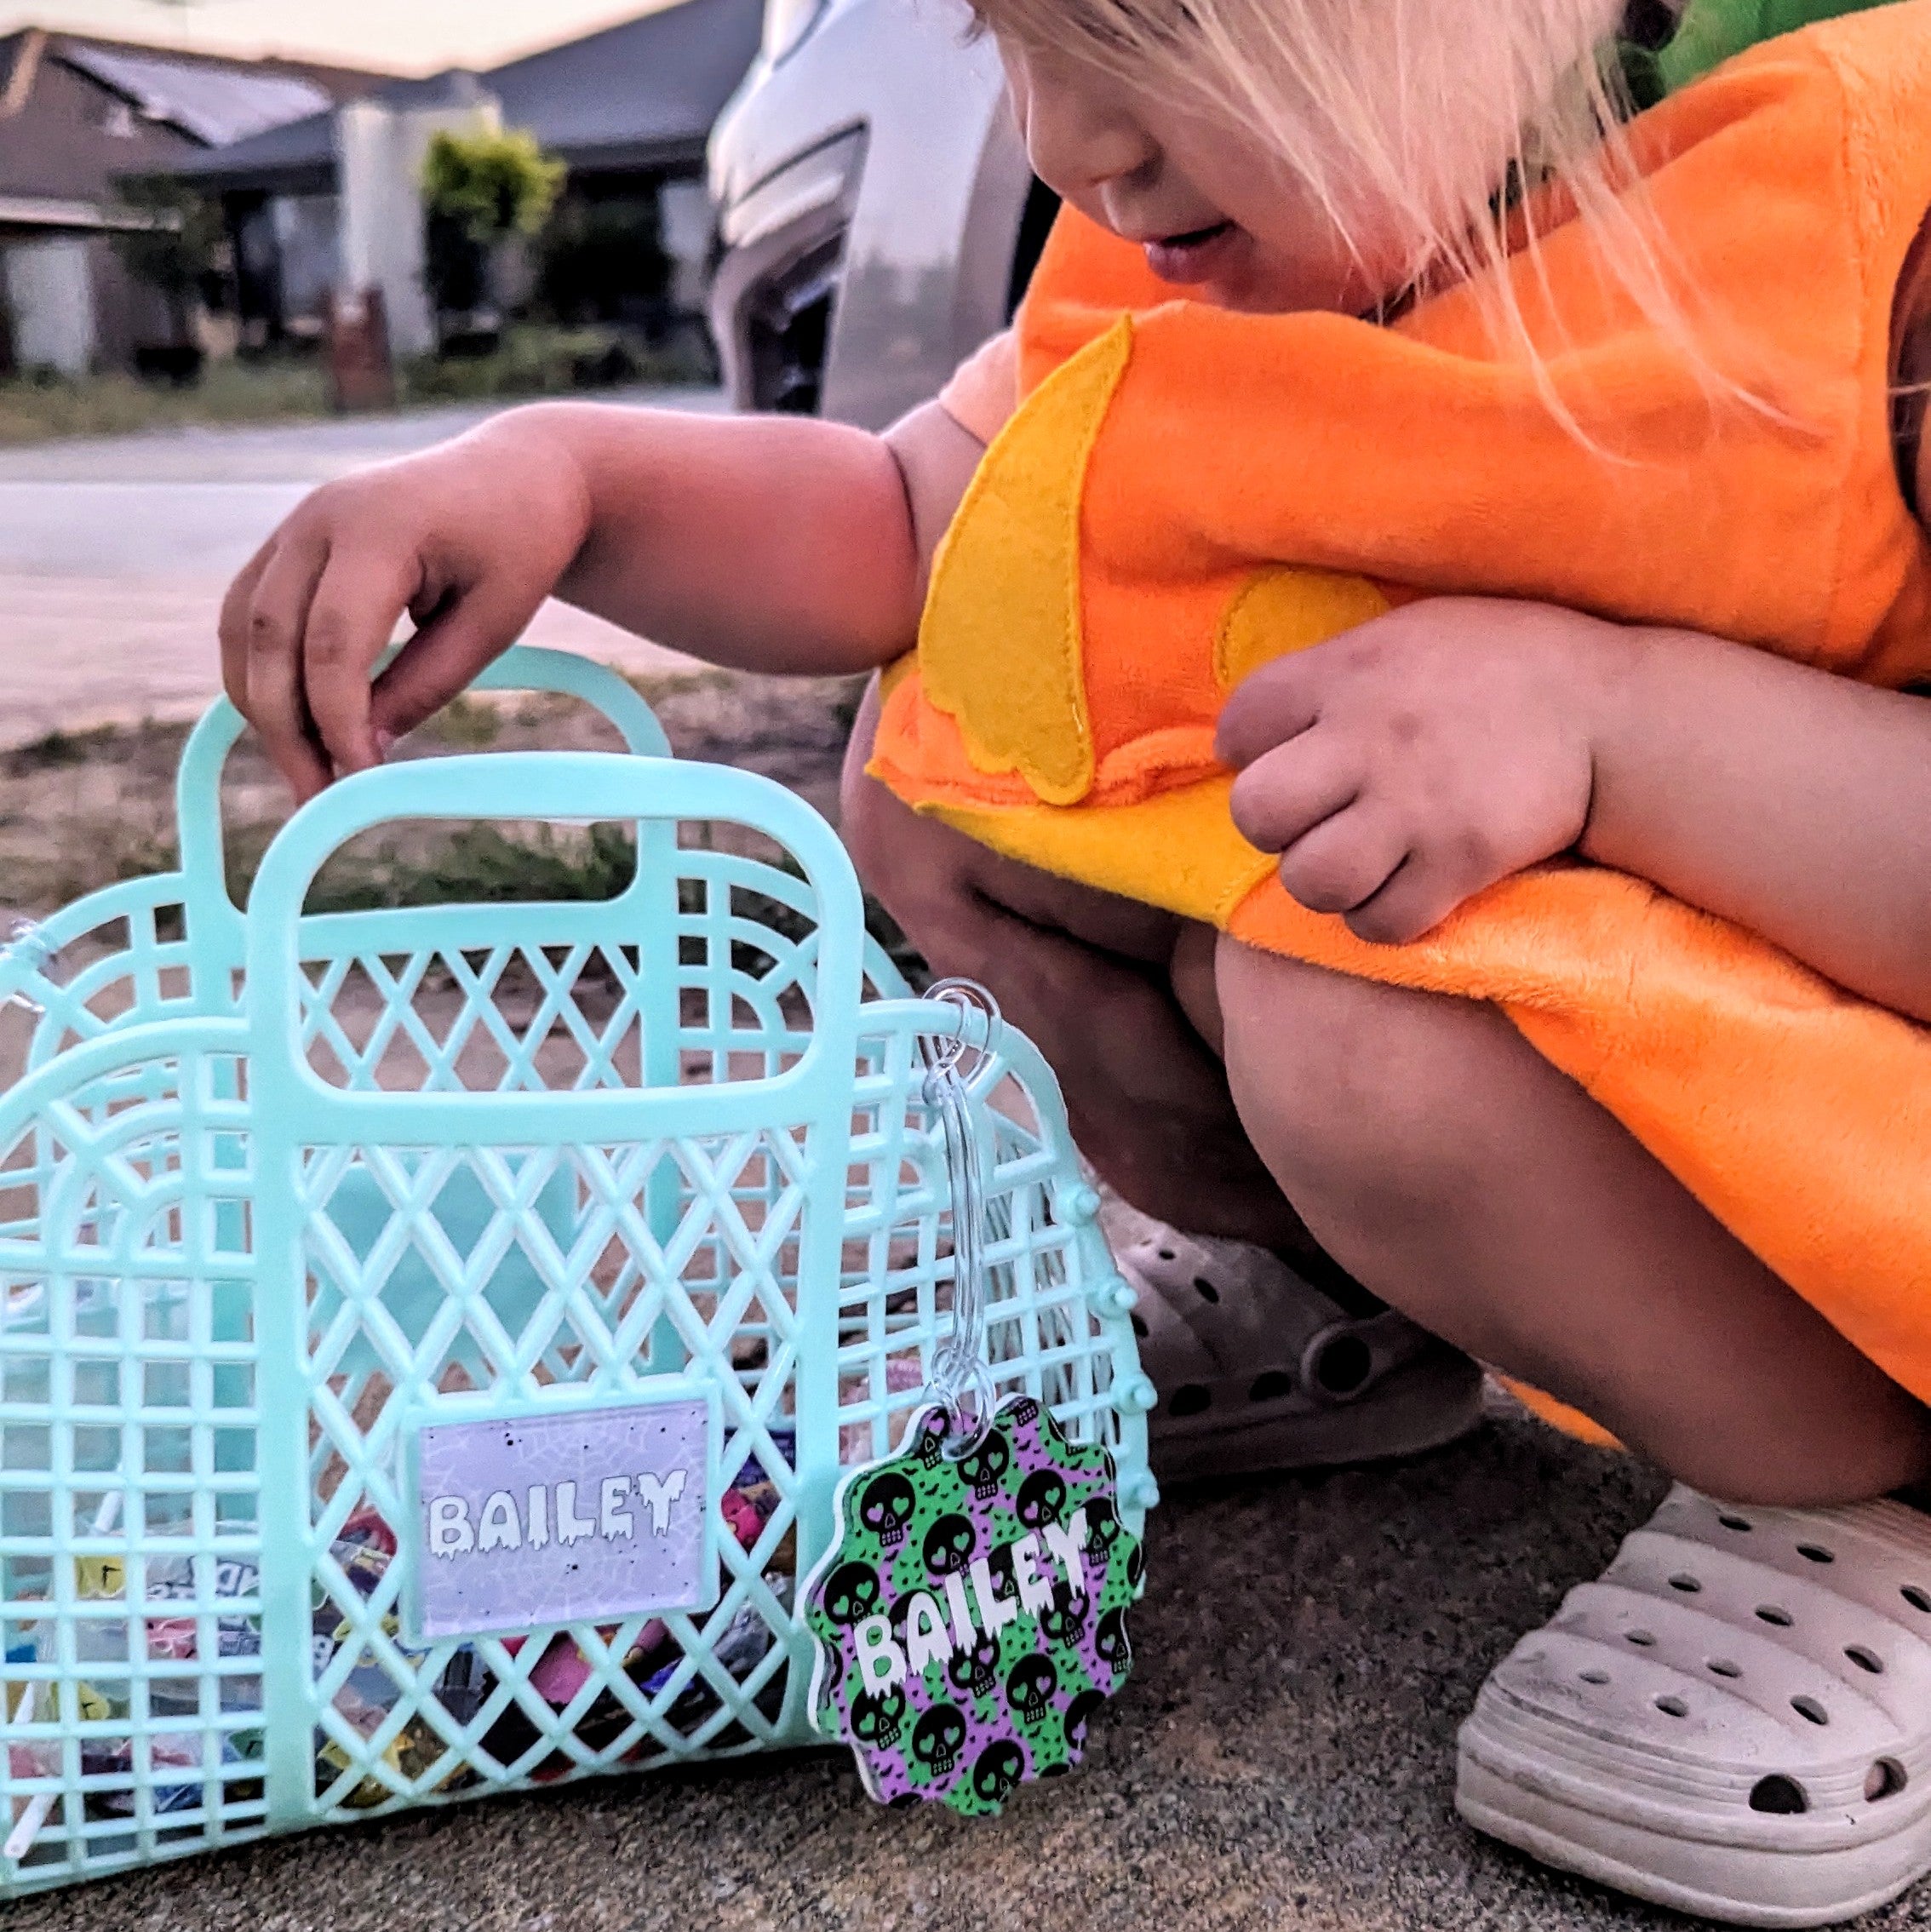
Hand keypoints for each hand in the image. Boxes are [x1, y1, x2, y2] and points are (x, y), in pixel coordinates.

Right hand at [219, 416, 593, 801]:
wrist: (516, 474)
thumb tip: (362, 750)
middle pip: (269, 635)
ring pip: (243, 629)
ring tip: (306, 773)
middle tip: (317, 798)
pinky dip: (261, 676)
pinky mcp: (288, 543)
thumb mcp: (494, 622)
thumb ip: (426, 682)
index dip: (336, 718)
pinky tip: (296, 728)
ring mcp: (294, 525)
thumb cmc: (519, 546)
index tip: (359, 780)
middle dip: (285, 726)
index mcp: (379, 526)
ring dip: (262, 707)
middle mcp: (318, 517)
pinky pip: (249, 616)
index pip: (332, 639)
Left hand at [1219, 598, 1627, 943]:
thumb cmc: (1498, 665)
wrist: (1609, 712)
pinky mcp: (1460, 860)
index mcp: (1349, 671)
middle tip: (1310, 823)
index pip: (1240, 726)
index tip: (1280, 759)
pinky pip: (1379, 921)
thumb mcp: (1406, 635)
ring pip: (1310, 879)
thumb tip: (1258, 730)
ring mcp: (1414, 805)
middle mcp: (1370, 738)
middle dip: (1272, 827)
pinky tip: (1400, 891)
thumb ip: (1332, 675)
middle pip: (1256, 812)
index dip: (1248, 752)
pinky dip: (1380, 918)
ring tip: (1355, 863)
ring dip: (1324, 881)